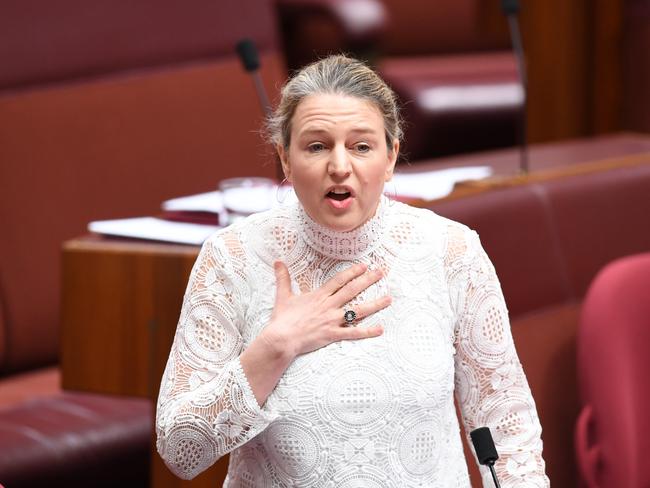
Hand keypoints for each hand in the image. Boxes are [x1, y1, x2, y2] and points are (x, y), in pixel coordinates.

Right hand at [262, 261, 390, 357]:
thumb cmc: (282, 319)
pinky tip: (380, 329)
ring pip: (358, 311)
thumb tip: (278, 262)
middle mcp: (329, 306)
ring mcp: (332, 320)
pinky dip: (368, 332)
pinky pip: (354, 333)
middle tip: (381, 272)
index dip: (352, 272)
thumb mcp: (283, 296)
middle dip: (368, 280)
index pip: (339, 280)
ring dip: (374, 304)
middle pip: (352, 290)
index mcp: (319, 296)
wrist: (281, 338)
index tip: (364, 266)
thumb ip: (283, 277)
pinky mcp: (333, 334)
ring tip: (388, 299)